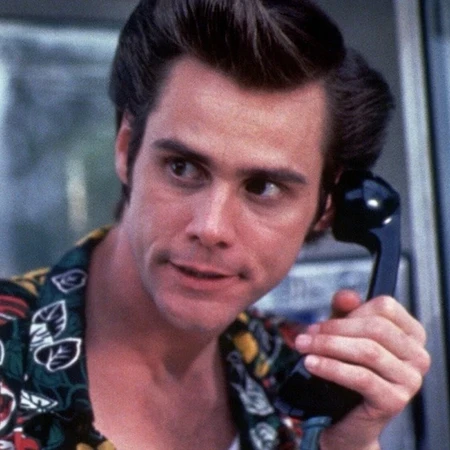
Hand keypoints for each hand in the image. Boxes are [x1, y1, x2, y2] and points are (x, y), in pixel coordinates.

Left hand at [294, 290, 429, 449]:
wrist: (345, 418)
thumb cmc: (348, 370)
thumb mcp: (345, 334)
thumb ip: (345, 312)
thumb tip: (346, 296)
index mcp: (410, 333)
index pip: (385, 307)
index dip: (352, 311)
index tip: (324, 322)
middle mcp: (417, 355)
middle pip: (375, 328)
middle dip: (334, 328)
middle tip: (306, 334)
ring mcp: (410, 380)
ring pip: (367, 351)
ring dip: (328, 345)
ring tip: (303, 346)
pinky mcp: (395, 401)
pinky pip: (361, 377)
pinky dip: (332, 367)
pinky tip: (312, 363)